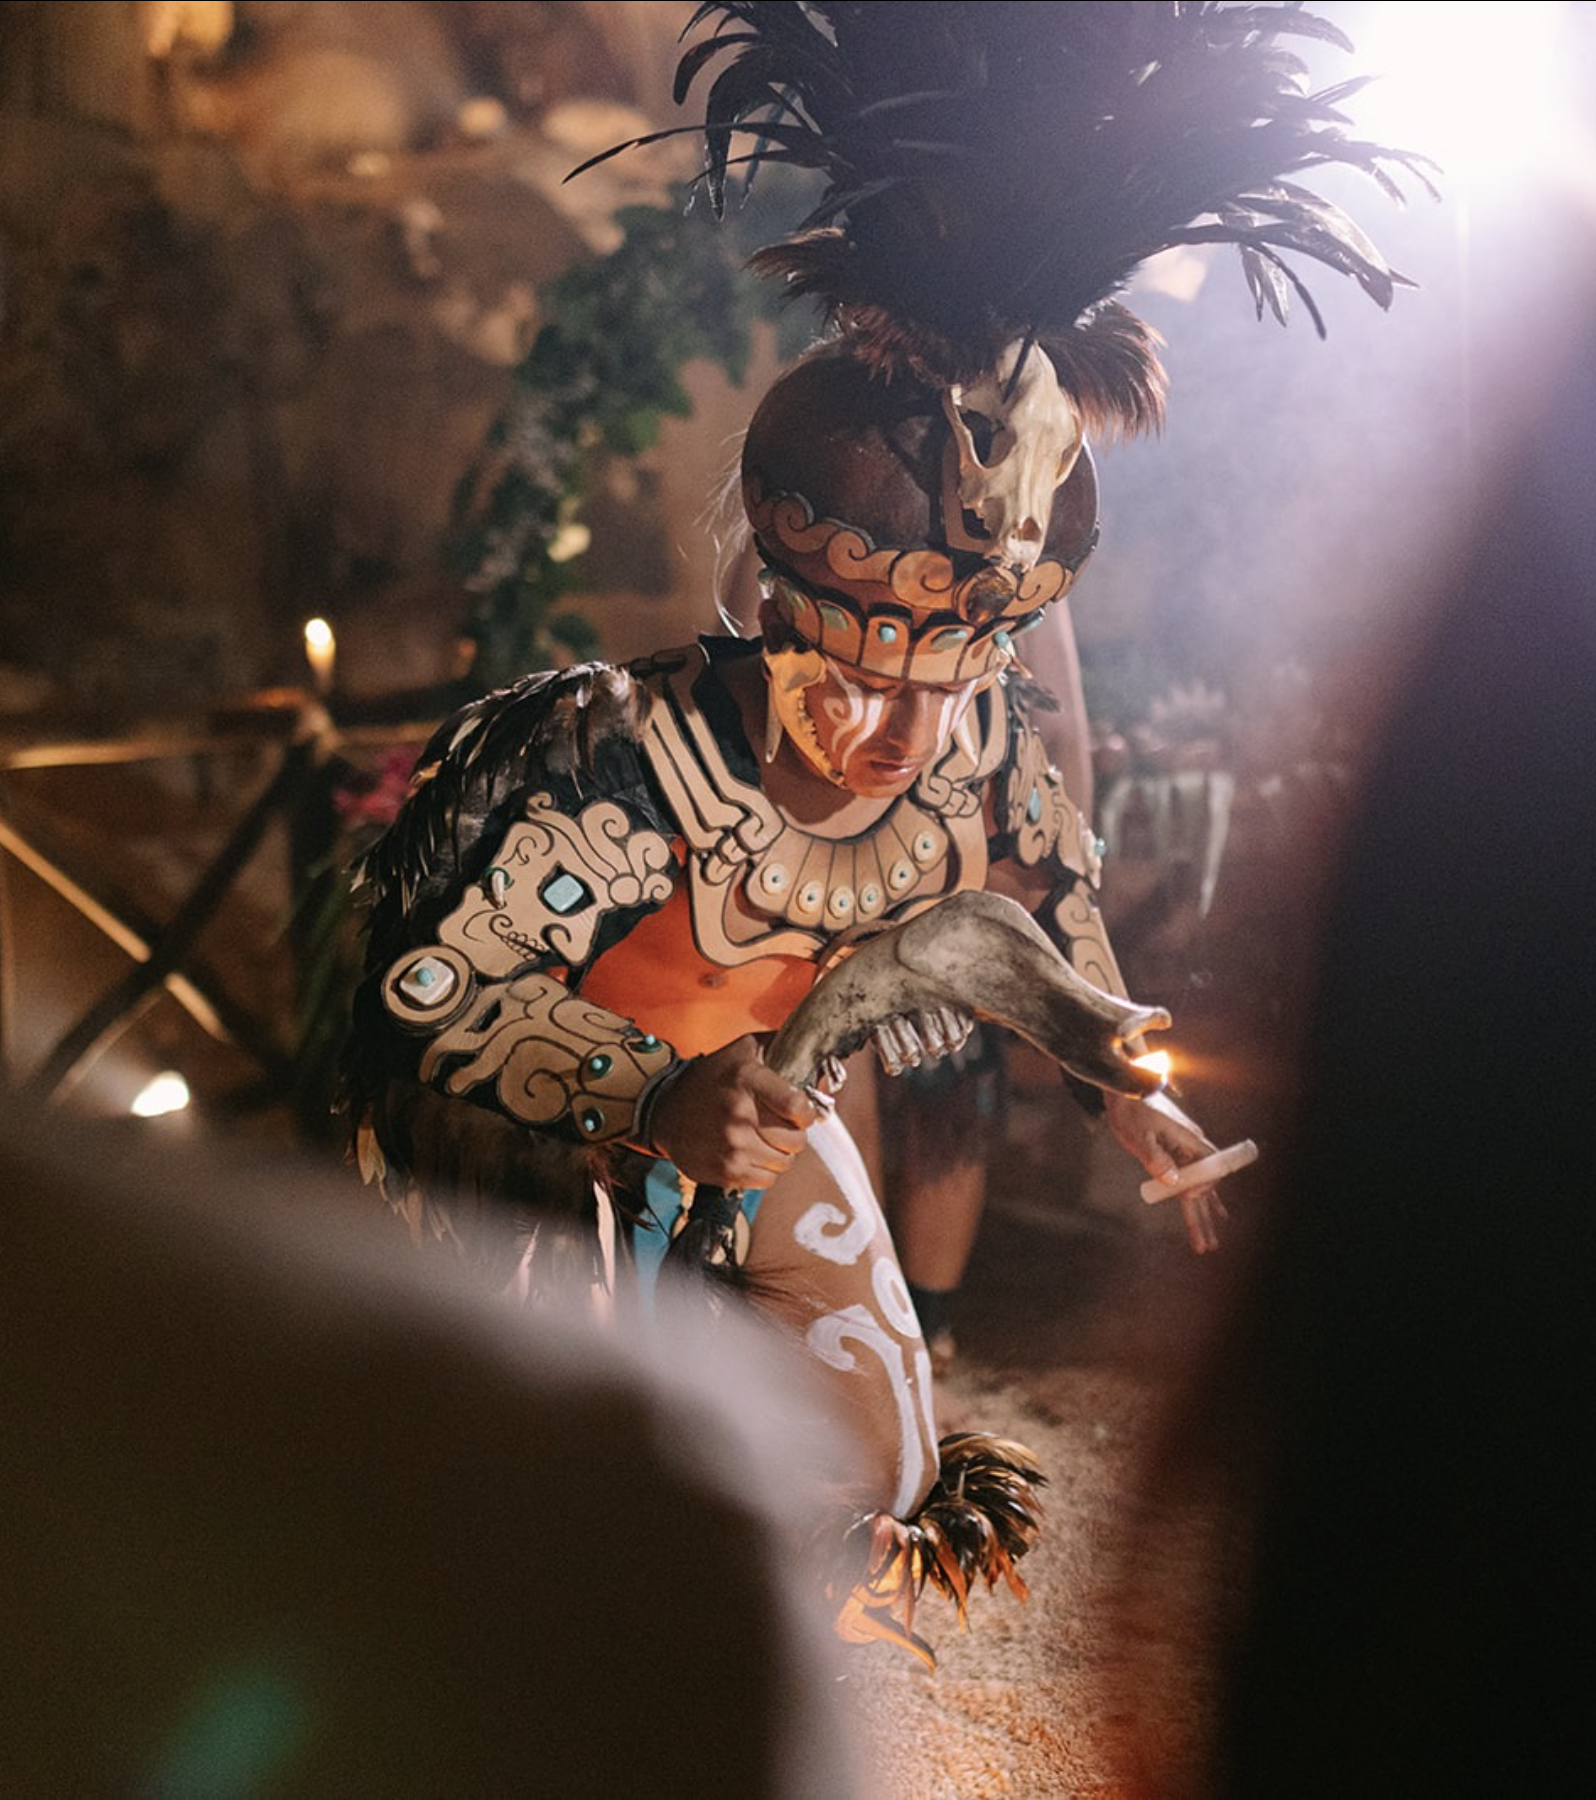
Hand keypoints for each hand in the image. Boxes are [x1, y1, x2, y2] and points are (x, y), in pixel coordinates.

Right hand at [648, 1034, 820, 1189]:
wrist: (665, 1111)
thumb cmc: (712, 1078)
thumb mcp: (745, 1049)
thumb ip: (785, 1047)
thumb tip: (824, 1054)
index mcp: (747, 1080)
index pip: (798, 1107)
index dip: (808, 1113)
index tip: (801, 1112)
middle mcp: (739, 1116)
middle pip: (796, 1141)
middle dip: (795, 1135)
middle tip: (782, 1127)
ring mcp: (731, 1147)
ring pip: (784, 1163)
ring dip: (780, 1154)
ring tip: (765, 1140)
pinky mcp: (724, 1171)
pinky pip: (766, 1181)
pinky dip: (764, 1170)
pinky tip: (752, 1154)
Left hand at [1102, 1087, 1226, 1253]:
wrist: (1124, 1090)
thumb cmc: (1131, 1111)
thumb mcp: (1139, 1136)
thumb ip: (1156, 1159)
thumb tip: (1174, 1182)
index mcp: (1189, 1140)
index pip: (1209, 1171)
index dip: (1203, 1188)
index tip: (1188, 1194)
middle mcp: (1193, 1148)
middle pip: (1204, 1189)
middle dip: (1205, 1218)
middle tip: (1207, 1247)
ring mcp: (1186, 1151)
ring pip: (1198, 1189)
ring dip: (1203, 1215)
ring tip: (1208, 1242)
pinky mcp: (1176, 1153)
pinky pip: (1192, 1181)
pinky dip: (1200, 1198)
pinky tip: (1214, 1213)